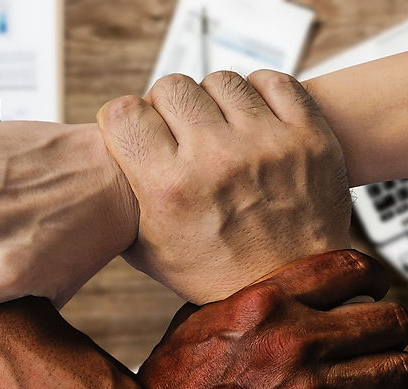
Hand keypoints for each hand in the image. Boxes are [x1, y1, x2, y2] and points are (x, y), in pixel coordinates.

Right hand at [97, 70, 351, 303]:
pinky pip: (273, 82)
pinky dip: (258, 95)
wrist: (291, 289)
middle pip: (171, 87)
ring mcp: (267, 144)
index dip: (125, 120)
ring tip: (219, 131)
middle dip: (167, 108)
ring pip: (220, 80)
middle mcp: (216, 160)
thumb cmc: (215, 273)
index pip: (124, 112)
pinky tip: (252, 122)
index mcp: (170, 189)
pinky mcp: (308, 136)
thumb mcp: (149, 250)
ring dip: (213, 102)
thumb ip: (121, 202)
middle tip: (179, 134)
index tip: (136, 132)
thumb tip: (99, 164)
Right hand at [140, 250, 407, 388]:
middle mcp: (295, 342)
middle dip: (393, 326)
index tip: (376, 286)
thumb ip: (244, 298)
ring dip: (400, 369)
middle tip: (386, 335)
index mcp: (264, 304)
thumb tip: (276, 282)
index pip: (350, 270)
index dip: (374, 275)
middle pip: (390, 320)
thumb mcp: (197, 322)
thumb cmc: (173, 386)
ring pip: (401, 367)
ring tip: (391, 373)